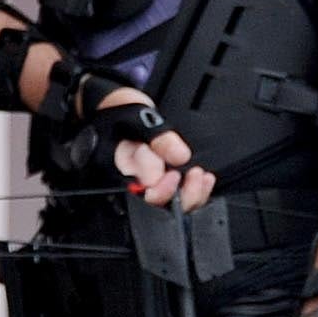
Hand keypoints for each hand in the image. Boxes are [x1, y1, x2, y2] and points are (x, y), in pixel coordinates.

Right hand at [93, 87, 213, 209]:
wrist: (115, 110)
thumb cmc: (120, 112)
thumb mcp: (137, 116)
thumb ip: (157, 136)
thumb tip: (180, 157)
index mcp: (114, 171)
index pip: (139, 194)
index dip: (161, 190)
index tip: (175, 174)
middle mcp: (127, 184)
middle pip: (157, 206)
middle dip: (182, 195)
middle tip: (195, 174)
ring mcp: (143, 185)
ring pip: (168, 206)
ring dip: (191, 194)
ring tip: (200, 175)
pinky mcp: (156, 183)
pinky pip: (176, 197)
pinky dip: (194, 191)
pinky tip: (203, 179)